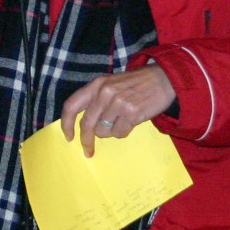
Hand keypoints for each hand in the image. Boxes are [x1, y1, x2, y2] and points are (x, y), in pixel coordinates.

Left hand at [61, 63, 176, 157]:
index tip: (68, 137)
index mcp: (96, 84)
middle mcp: (104, 92)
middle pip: (86, 125)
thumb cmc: (136, 83)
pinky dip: (123, 132)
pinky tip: (131, 121)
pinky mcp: (131, 113)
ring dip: (110, 132)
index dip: (66, 124)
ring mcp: (118, 103)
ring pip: (103, 132)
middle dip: (86, 141)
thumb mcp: (111, 83)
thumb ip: (96, 99)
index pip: (71, 105)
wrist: (163, 78)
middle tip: (88, 151)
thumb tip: (83, 124)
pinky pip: (119, 133)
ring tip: (121, 121)